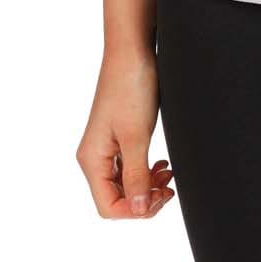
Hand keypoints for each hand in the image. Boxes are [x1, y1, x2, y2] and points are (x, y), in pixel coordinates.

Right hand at [77, 45, 174, 218]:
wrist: (133, 50)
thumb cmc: (131, 87)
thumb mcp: (136, 136)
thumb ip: (137, 176)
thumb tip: (138, 210)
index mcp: (92, 160)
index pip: (108, 207)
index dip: (135, 210)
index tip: (161, 196)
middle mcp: (95, 156)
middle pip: (116, 198)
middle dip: (144, 199)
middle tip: (169, 186)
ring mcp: (107, 146)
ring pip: (125, 183)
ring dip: (147, 185)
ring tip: (167, 175)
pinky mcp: (119, 135)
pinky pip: (130, 166)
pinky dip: (146, 170)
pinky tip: (161, 165)